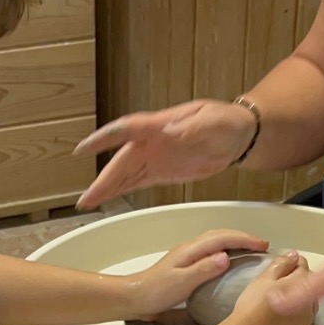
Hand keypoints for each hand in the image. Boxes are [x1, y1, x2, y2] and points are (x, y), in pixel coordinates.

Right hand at [74, 100, 255, 207]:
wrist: (238, 136)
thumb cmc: (226, 122)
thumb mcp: (214, 121)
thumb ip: (193, 127)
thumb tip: (169, 131)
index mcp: (161, 124)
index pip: (127, 130)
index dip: (104, 139)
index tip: (85, 149)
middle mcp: (152, 141)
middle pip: (121, 160)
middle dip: (103, 179)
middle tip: (86, 197)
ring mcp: (155, 157)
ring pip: (125, 174)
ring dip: (107, 188)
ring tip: (88, 203)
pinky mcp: (162, 172)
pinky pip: (137, 182)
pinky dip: (121, 191)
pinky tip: (107, 199)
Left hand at [122, 229, 268, 318]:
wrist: (134, 297)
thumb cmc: (156, 292)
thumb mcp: (182, 282)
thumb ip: (203, 269)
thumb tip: (226, 256)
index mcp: (191, 249)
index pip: (223, 238)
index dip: (244, 239)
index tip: (262, 245)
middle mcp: (190, 248)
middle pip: (220, 235)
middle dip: (243, 237)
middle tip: (262, 246)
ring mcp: (187, 255)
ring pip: (216, 241)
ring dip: (234, 241)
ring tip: (250, 250)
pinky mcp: (186, 264)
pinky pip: (211, 250)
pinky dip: (225, 249)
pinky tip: (229, 260)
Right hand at [232, 254, 315, 324]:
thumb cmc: (253, 304)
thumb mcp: (264, 278)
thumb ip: (282, 264)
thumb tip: (294, 255)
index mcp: (303, 285)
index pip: (303, 266)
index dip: (291, 264)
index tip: (279, 267)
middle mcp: (311, 304)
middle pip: (309, 287)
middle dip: (297, 284)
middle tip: (277, 286)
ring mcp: (307, 324)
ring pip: (307, 308)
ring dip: (298, 303)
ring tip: (279, 305)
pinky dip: (293, 321)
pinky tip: (279, 322)